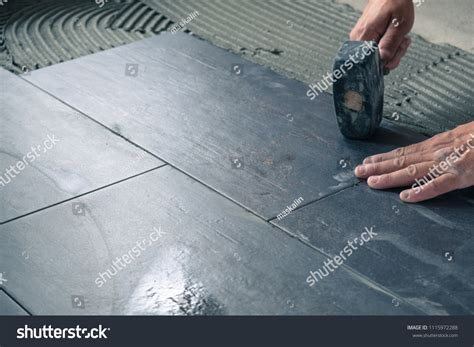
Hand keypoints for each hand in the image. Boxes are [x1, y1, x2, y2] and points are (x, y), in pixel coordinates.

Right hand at [350, 0, 414, 69]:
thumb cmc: (395, 3)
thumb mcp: (399, 25)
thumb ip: (390, 44)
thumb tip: (383, 61)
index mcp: (364, 37)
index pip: (372, 63)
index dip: (387, 61)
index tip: (398, 51)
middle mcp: (357, 41)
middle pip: (374, 61)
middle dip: (392, 55)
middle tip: (402, 43)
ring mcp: (359, 40)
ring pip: (376, 56)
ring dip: (391, 50)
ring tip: (399, 38)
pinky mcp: (363, 39)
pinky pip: (375, 50)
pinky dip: (387, 46)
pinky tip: (393, 38)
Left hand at [355, 122, 473, 202]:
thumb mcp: (461, 136)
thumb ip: (445, 145)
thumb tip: (431, 151)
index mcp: (437, 144)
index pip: (404, 152)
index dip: (384, 157)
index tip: (367, 161)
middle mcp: (437, 152)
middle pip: (401, 160)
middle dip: (377, 167)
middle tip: (358, 172)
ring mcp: (448, 163)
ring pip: (412, 171)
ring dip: (389, 178)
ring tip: (371, 182)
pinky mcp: (461, 175)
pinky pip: (439, 185)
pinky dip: (422, 191)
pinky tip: (406, 198)